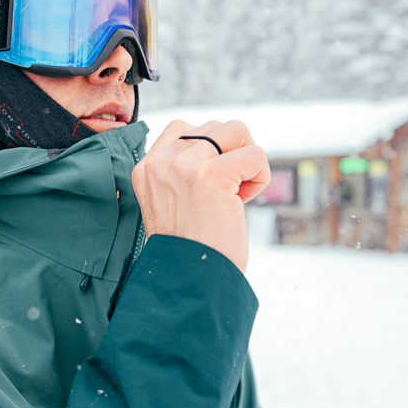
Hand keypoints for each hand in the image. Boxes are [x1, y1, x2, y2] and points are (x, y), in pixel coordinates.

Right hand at [131, 120, 269, 271]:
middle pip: (215, 127)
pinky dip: (261, 176)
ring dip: (247, 160)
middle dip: (231, 156)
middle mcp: (160, 163)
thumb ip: (182, 170)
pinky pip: (255, 154)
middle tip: (226, 194)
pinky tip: (245, 200)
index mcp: (147, 168)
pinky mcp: (210, 175)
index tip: (209, 185)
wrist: (188, 281)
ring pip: (236, 131)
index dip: (210, 150)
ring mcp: (183, 167)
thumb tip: (223, 140)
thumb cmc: (188, 249)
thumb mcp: (171, 201)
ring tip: (237, 193)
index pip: (183, 127)